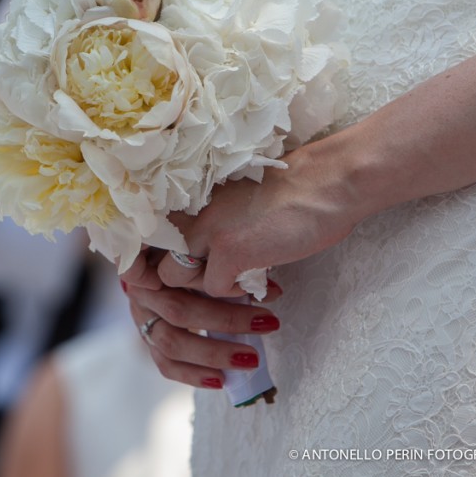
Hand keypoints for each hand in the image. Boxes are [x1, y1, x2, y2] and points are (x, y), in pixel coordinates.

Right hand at [120, 249, 282, 387]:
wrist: (155, 270)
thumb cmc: (186, 260)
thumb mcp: (201, 254)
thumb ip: (226, 267)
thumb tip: (272, 290)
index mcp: (155, 264)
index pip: (185, 275)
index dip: (222, 284)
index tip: (268, 291)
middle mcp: (144, 291)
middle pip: (179, 310)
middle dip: (226, 321)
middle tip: (266, 325)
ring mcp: (141, 318)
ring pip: (172, 342)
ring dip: (213, 354)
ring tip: (249, 360)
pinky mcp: (147, 341)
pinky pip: (166, 364)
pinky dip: (193, 375)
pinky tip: (220, 380)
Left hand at [157, 141, 362, 296]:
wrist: (326, 182)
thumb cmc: (291, 191)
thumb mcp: (234, 202)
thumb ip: (209, 221)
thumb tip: (197, 253)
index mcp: (189, 195)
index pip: (149, 231)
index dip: (155, 256)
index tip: (172, 269)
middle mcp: (189, 209)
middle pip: (154, 255)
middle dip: (177, 278)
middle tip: (213, 279)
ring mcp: (206, 230)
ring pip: (174, 276)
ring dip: (203, 285)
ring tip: (237, 280)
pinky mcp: (228, 251)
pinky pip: (213, 289)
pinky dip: (235, 293)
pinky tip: (261, 281)